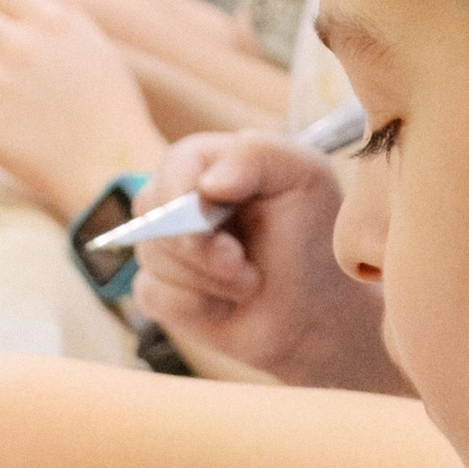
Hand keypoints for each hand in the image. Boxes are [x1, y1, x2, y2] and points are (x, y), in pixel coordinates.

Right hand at [129, 132, 407, 393]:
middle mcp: (183, 201)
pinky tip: (224, 306)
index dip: (183, 193)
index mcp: (214, 163)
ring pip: (152, 255)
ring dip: (208, 280)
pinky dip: (194, 306)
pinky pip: (152, 294)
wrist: (316, 311)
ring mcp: (167, 246)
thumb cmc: (313, 238)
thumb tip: (208, 184)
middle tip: (241, 264)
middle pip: (152, 210)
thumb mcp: (305, 177)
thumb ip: (258, 156)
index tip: (214, 216)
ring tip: (248, 282)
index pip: (175, 164)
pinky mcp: (161, 289)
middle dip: (200, 247)